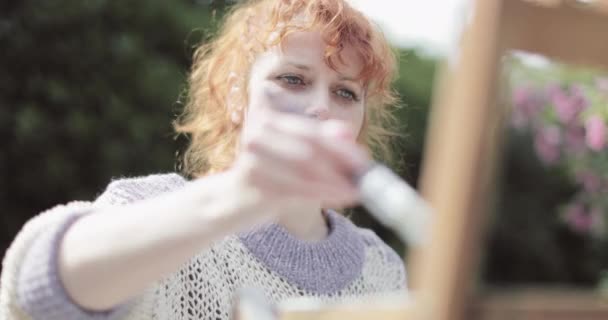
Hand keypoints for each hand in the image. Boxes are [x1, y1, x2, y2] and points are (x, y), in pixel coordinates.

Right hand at [231, 108, 370, 208]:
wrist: (231, 199)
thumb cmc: (269, 174)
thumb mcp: (293, 153)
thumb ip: (319, 140)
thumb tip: (346, 132)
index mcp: (267, 119)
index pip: (311, 132)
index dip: (341, 147)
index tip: (364, 160)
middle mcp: (257, 135)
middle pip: (309, 150)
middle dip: (341, 165)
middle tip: (363, 178)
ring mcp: (253, 160)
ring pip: (304, 173)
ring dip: (335, 184)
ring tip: (355, 192)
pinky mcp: (254, 186)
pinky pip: (295, 191)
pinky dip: (322, 196)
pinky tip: (338, 199)